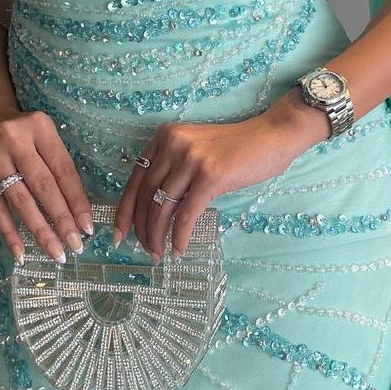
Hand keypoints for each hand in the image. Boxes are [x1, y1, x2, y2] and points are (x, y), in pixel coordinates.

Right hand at [0, 102, 93, 259]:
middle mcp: (14, 140)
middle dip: (61, 220)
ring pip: (20, 200)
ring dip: (39, 231)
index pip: (63, 170)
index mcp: (40, 127)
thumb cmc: (24, 133)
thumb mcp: (44, 136)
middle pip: (43, 186)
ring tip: (56, 253)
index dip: (77, 200)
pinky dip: (9, 233)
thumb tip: (78, 213)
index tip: (88, 226)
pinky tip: (21, 252)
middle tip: (76, 245)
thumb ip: (58, 166)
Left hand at [113, 87, 330, 260]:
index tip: (118, 234)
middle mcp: (173, 145)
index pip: (135, 179)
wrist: (272, 136)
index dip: (124, 210)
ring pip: (162, 207)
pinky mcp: (210, 176)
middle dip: (141, 228)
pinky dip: (180, 236)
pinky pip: (186, 214)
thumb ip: (174, 170)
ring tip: (159, 253)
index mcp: (165, 137)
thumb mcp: (196, 151)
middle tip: (142, 249)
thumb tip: (154, 209)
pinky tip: (179, 249)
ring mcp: (191, 160)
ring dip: (157, 236)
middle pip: (145, 196)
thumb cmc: (237, 149)